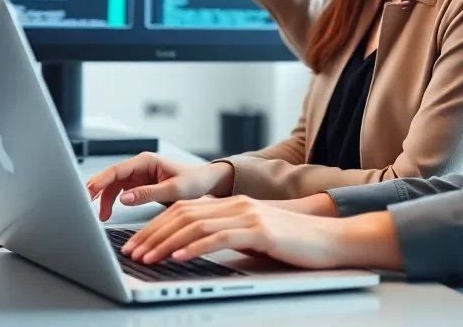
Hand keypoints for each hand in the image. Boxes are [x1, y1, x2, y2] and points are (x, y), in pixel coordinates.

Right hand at [85, 153, 233, 220]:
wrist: (206, 183)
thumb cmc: (194, 181)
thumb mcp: (173, 190)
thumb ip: (148, 193)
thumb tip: (124, 197)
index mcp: (146, 161)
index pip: (117, 169)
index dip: (100, 180)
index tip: (88, 191)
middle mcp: (139, 166)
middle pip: (110, 176)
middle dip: (96, 189)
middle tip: (82, 203)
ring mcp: (138, 175)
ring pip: (112, 185)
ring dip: (103, 199)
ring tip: (100, 216)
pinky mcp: (139, 185)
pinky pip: (119, 192)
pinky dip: (111, 202)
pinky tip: (107, 213)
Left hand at [119, 195, 400, 270]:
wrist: (331, 239)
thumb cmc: (293, 243)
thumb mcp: (252, 237)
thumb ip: (225, 237)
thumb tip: (192, 251)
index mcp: (232, 203)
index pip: (183, 210)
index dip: (154, 226)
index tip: (135, 244)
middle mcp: (237, 204)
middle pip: (183, 215)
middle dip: (152, 235)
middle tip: (131, 253)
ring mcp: (249, 215)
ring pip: (196, 225)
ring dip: (167, 243)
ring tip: (147, 259)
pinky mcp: (260, 230)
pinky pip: (221, 237)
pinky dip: (197, 247)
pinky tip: (180, 257)